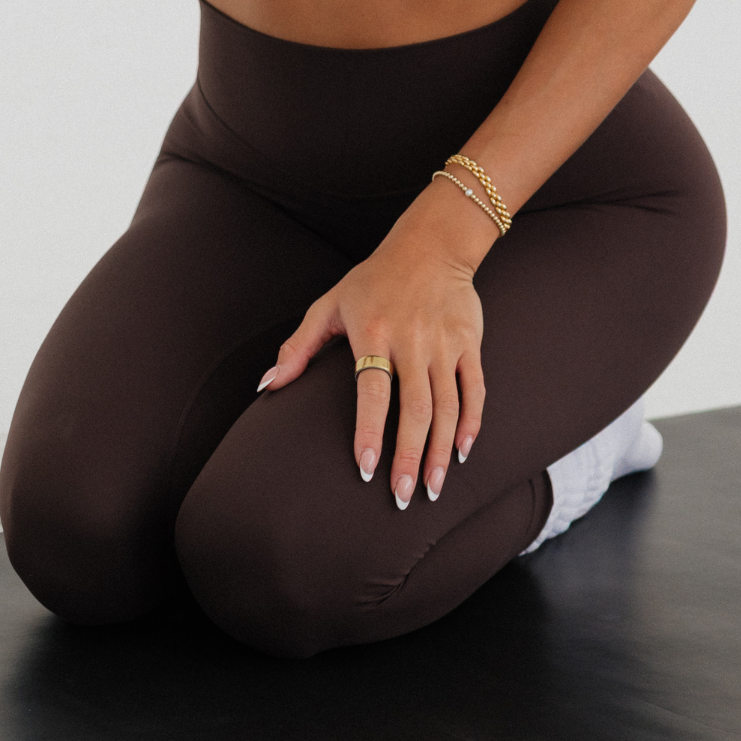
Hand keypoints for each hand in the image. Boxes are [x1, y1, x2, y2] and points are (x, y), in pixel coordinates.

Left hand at [259, 193, 487, 509]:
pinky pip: (473, 389)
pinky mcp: (469, 344)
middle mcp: (412, 343)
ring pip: (447, 407)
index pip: (373, 392)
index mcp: (374, 334)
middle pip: (415, 409)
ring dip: (440, 450)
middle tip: (402, 496)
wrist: (431, 245)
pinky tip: (462, 451)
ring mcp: (444, 345)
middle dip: (409, 456)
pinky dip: (470, 422)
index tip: (366, 469)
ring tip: (430, 488)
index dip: (369, 432)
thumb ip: (297, 348)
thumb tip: (266, 386)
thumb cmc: (372, 280)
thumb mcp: (328, 305)